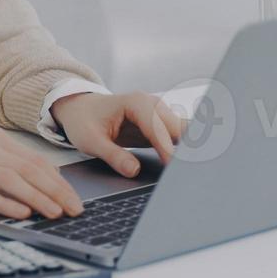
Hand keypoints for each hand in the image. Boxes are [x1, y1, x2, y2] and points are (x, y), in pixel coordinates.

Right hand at [0, 126, 83, 219]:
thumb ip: (12, 164)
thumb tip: (50, 181)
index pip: (35, 160)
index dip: (58, 181)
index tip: (74, 198)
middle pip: (27, 169)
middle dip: (55, 191)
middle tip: (74, 209)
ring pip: (10, 180)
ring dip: (37, 197)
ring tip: (55, 213)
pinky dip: (7, 203)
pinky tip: (23, 213)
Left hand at [50, 91, 184, 177]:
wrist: (82, 110)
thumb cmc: (85, 122)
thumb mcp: (90, 141)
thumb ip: (113, 155)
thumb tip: (134, 171)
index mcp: (136, 103)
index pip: (157, 127)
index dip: (166, 148)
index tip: (173, 168)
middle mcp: (153, 104)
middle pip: (178, 129)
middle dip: (185, 149)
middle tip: (188, 174)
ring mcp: (161, 114)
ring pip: (184, 133)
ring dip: (189, 150)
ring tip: (194, 172)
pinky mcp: (163, 125)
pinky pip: (179, 138)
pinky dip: (185, 150)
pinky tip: (188, 166)